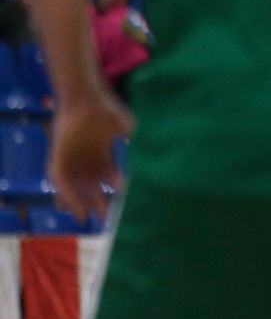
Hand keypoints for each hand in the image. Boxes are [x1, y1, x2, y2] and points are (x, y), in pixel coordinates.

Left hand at [50, 91, 133, 221]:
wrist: (85, 98)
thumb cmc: (107, 110)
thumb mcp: (129, 128)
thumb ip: (140, 142)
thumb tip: (163, 154)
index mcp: (102, 153)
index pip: (109, 178)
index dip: (117, 193)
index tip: (128, 205)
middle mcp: (86, 159)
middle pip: (92, 186)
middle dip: (100, 203)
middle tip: (108, 219)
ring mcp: (72, 158)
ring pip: (75, 186)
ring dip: (80, 203)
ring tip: (89, 218)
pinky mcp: (59, 156)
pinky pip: (60, 181)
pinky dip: (67, 194)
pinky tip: (74, 206)